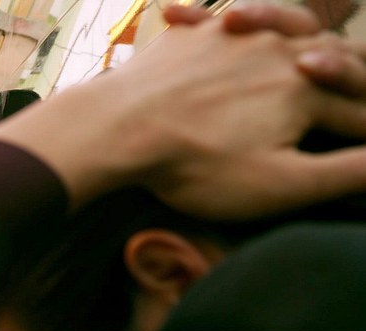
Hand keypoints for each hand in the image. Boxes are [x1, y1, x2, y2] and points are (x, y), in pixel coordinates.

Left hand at [0, 13, 365, 218]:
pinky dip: (225, 21)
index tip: (363, 141)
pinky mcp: (186, 38)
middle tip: (355, 86)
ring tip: (305, 48)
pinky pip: (212, 19)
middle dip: (352, 72)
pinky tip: (223, 22)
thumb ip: (344, 171)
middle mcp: (274, 51)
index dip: (365, 128)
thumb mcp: (280, 183)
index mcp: (304, 89)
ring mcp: (229, 38)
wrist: (117, 130)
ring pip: (280, 22)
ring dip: (299, 32)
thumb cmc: (198, 165)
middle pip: (330, 52)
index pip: (357, 107)